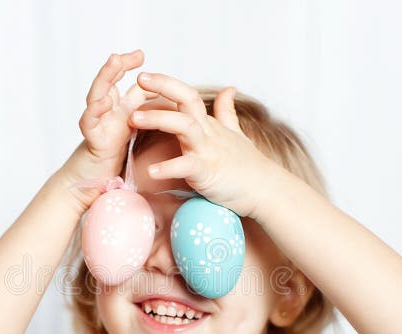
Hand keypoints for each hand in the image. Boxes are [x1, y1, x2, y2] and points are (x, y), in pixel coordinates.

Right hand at [63, 50, 157, 183]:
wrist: (92, 184)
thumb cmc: (111, 160)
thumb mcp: (130, 131)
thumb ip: (140, 112)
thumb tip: (161, 96)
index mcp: (117, 111)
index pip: (123, 83)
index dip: (130, 68)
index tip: (140, 55)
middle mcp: (105, 114)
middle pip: (108, 82)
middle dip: (118, 65)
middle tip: (134, 54)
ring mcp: (96, 125)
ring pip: (95, 95)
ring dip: (105, 78)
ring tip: (114, 62)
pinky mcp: (92, 141)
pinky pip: (89, 123)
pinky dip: (95, 111)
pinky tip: (104, 102)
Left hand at [129, 72, 285, 219]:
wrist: (267, 189)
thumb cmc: (249, 165)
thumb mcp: (236, 133)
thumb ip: (227, 112)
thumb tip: (229, 89)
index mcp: (209, 125)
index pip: (187, 95)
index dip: (166, 83)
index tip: (143, 76)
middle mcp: (208, 133)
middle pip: (186, 101)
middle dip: (162, 88)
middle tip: (137, 83)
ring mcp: (209, 151)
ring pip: (184, 126)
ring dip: (159, 119)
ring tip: (134, 119)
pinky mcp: (208, 172)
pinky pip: (187, 166)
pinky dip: (169, 167)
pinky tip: (151, 170)